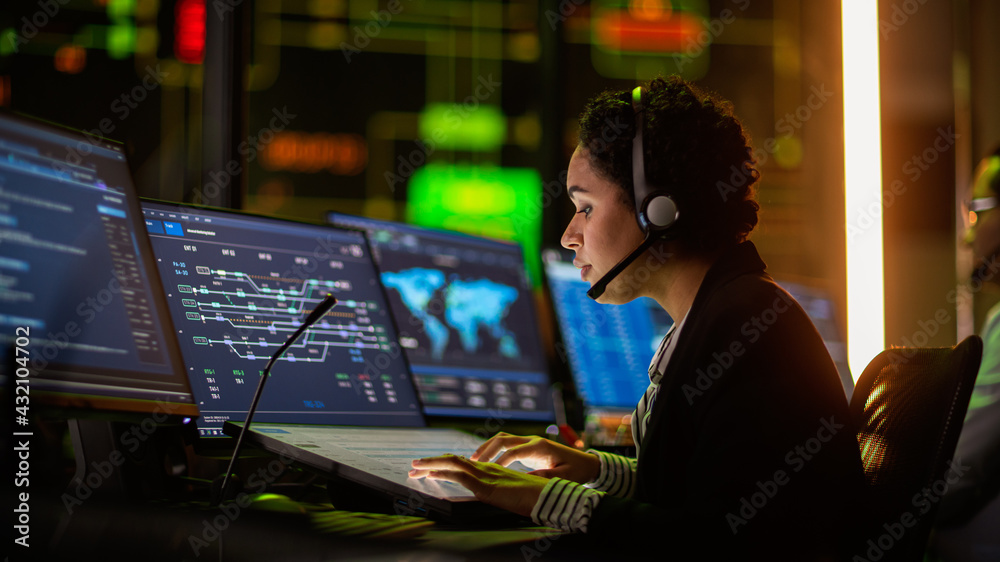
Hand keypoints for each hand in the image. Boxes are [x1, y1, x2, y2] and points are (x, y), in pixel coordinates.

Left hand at [408, 454, 549, 516]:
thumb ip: (501, 491)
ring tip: (415, 467)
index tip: (428, 467)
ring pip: (453, 464)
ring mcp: (487, 477)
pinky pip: (461, 476)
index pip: (462, 464)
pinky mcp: (488, 487)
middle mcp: (487, 470)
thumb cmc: (537, 497)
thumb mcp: (514, 493)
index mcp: (492, 471)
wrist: (551, 497)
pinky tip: (432, 473)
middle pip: (453, 460)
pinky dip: (444, 473)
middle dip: (431, 462)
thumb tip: (492, 494)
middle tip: (414, 466)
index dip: (443, 464)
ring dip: (431, 464)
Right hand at [472, 432, 600, 483]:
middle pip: (503, 439)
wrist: (587, 463)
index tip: (490, 472)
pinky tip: (485, 461)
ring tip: (473, 459)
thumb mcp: (564, 476)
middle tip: (472, 462)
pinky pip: (507, 445)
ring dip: (487, 447)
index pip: (514, 451)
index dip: (501, 461)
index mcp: (540, 447)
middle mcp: (533, 441)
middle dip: (487, 449)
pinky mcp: (528, 447)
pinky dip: (494, 450)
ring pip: (503, 439)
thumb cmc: (577, 471)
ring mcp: (529, 442)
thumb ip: (546, 478)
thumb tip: (526, 480)